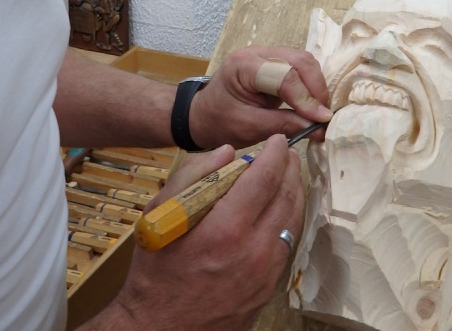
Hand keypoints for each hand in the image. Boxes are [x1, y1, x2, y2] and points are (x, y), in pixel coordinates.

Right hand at [89, 136, 302, 330]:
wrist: (161, 329)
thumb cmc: (157, 272)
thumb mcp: (160, 215)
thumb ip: (192, 175)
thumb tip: (227, 151)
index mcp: (224, 229)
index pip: (265, 178)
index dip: (276, 153)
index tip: (277, 140)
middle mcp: (253, 251)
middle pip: (287, 196)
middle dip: (290, 167)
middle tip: (286, 152)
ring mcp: (266, 272)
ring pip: (294, 219)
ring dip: (294, 191)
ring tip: (287, 174)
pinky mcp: (270, 287)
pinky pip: (288, 242)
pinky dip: (289, 218)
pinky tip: (280, 207)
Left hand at [192, 46, 331, 149]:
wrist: (202, 114)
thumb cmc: (219, 122)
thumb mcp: (249, 128)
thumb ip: (284, 125)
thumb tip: (320, 128)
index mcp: (243, 66)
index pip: (284, 75)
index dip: (306, 98)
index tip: (322, 120)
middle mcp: (257, 52)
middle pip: (299, 59)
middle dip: (316, 88)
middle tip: (323, 116)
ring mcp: (267, 54)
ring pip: (304, 61)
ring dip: (315, 86)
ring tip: (318, 112)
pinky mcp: (275, 62)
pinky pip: (300, 67)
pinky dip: (310, 85)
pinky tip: (312, 105)